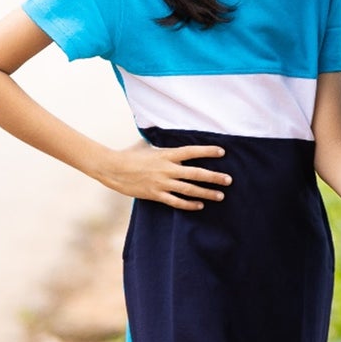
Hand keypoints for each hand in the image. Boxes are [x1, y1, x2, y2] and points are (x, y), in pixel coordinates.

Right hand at [97, 140, 230, 210]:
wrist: (112, 168)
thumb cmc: (130, 154)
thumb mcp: (147, 144)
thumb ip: (161, 145)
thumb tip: (167, 136)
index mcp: (166, 154)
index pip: (191, 151)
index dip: (207, 151)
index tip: (222, 152)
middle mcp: (167, 169)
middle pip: (196, 173)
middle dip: (214, 177)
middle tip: (229, 180)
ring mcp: (162, 183)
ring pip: (189, 190)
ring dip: (207, 193)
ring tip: (220, 195)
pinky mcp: (155, 195)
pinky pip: (176, 202)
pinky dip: (189, 204)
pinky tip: (200, 205)